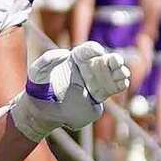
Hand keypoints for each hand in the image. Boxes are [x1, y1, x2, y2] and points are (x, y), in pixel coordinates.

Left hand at [11, 43, 130, 142]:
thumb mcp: (37, 72)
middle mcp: (88, 68)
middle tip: (117, 62)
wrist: (42, 111)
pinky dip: (119, 85)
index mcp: (76, 58)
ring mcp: (94, 82)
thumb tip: (64, 54)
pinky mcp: (98, 96)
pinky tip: (122, 83)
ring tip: (121, 73)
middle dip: (113, 60)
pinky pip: (112, 89)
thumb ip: (47, 60)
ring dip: (119, 72)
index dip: (94, 50)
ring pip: (112, 74)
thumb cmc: (39, 88)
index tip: (98, 53)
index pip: (89, 50)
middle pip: (105, 61)